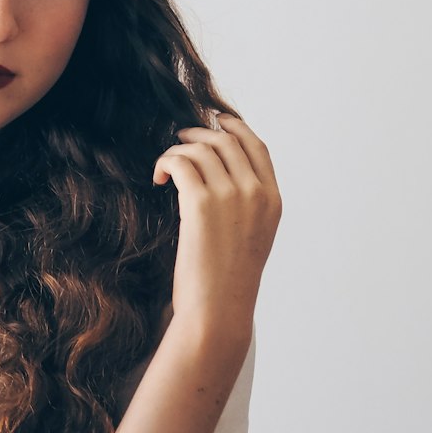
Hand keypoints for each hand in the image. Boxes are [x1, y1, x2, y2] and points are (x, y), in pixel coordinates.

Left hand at [153, 116, 281, 338]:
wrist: (218, 311)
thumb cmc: (228, 280)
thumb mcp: (253, 236)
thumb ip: (246, 204)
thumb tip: (219, 173)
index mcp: (273, 200)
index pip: (256, 146)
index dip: (234, 127)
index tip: (216, 121)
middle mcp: (256, 193)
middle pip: (227, 140)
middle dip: (200, 134)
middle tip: (180, 140)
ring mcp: (230, 196)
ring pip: (201, 148)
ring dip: (178, 150)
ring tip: (166, 166)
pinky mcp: (200, 204)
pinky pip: (180, 163)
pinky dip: (166, 162)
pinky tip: (159, 178)